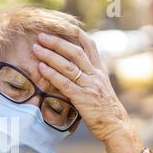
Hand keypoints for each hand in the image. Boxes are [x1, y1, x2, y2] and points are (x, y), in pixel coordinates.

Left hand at [32, 29, 134, 143]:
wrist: (116, 126)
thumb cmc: (105, 110)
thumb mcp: (100, 89)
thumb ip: (90, 77)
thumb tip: (76, 70)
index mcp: (100, 71)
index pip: (90, 46)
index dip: (76, 35)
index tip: (62, 26)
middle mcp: (95, 75)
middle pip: (75, 52)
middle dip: (57, 42)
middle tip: (41, 36)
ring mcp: (89, 86)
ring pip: (68, 65)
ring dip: (50, 55)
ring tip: (36, 49)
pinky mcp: (82, 98)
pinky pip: (65, 83)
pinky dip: (52, 74)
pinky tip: (41, 68)